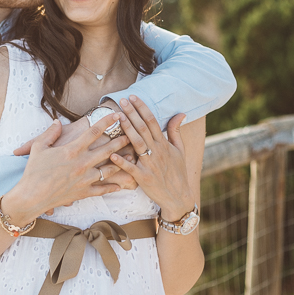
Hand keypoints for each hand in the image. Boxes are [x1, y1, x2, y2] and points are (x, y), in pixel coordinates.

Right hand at [2, 114, 130, 225]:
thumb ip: (50, 133)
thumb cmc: (33, 172)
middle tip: (131, 134)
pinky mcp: (84, 193)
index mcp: (72, 150)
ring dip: (121, 162)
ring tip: (130, 157)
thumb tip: (57, 123)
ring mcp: (85, 179)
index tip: (116, 115)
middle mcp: (82, 163)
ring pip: (109, 170)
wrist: (32, 197)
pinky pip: (102, 189)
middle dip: (121, 140)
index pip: (94, 132)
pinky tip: (119, 184)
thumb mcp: (39, 147)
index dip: (107, 122)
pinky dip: (112, 186)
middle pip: (107, 150)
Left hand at [110, 96, 194, 220]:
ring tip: (118, 117)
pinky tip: (112, 154)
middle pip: (143, 129)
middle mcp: (157, 152)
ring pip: (137, 144)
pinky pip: (131, 168)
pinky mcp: (143, 178)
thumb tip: (180, 113)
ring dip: (127, 130)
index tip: (133, 97)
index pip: (152, 122)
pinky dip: (122, 162)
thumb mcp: (179, 150)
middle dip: (132, 113)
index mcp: (164, 144)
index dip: (142, 108)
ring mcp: (150, 165)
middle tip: (122, 100)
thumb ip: (175, 131)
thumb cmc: (177, 172)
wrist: (178, 197)